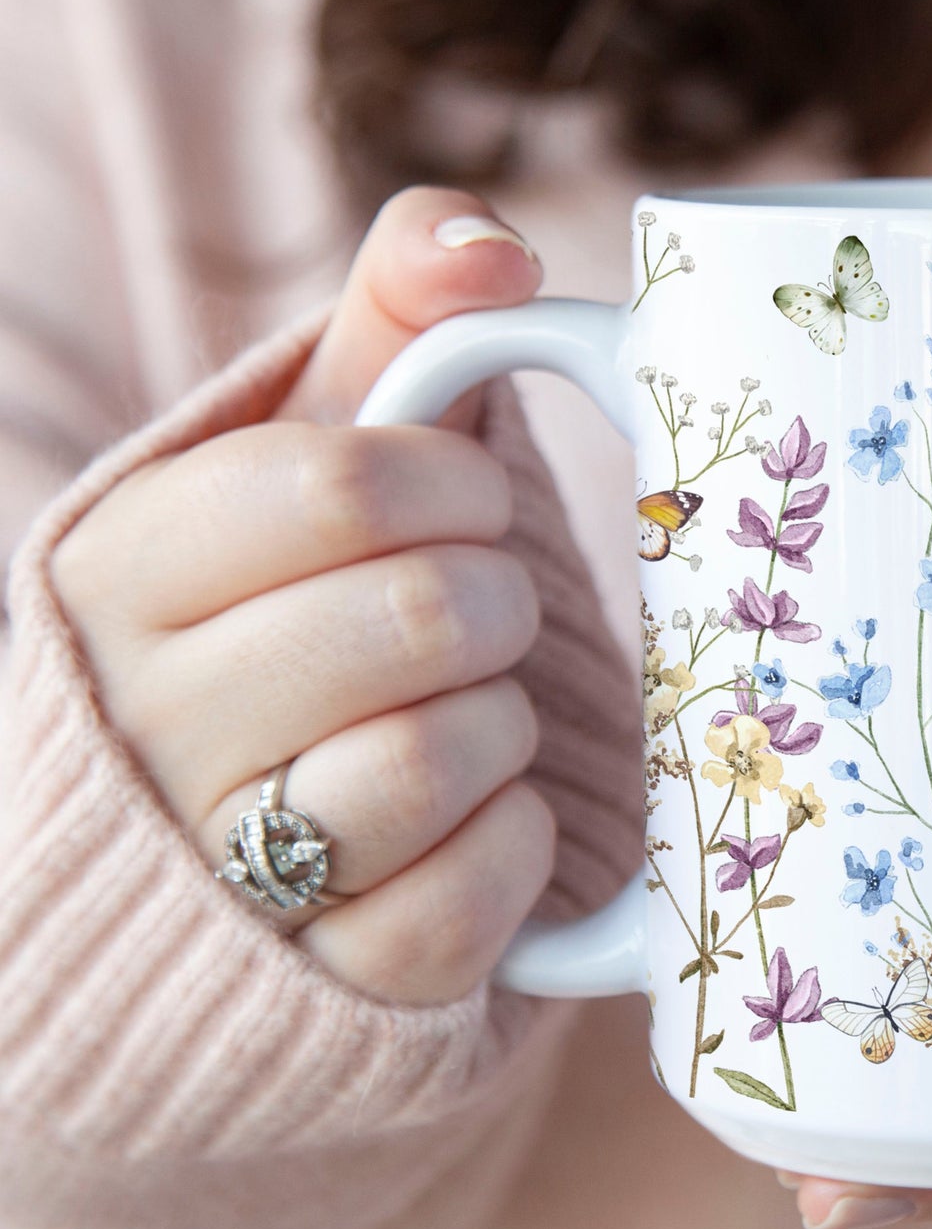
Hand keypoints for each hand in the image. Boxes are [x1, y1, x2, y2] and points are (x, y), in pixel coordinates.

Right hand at [49, 188, 555, 1003]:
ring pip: (440, 761)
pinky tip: (480, 818)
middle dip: (495, 603)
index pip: (342, 481)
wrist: (233, 838)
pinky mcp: (312, 984)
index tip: (469, 503)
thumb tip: (488, 244)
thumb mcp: (317, 447)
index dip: (458, 485)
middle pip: (421, 616)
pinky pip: (464, 904)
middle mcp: (140, 721)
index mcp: (120, 566)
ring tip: (470, 715)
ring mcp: (214, 869)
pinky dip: (513, 849)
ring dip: (504, 726)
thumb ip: (394, 316)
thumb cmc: (299, 605)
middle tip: (479, 617)